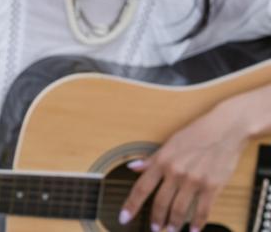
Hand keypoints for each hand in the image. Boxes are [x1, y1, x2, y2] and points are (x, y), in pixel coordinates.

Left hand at [119, 100, 250, 231]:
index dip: (131, 205)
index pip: (141, 188)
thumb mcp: (169, 143)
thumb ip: (151, 159)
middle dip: (155, 219)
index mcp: (162, 161)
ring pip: (179, 209)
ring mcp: (194, 180)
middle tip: (154, 229)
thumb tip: (132, 167)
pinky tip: (193, 230)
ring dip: (173, 224)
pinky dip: (198, 223)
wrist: (226, 129)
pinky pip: (203, 209)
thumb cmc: (197, 133)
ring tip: (170, 230)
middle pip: (160, 203)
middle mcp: (176, 172)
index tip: (124, 218)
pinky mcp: (213, 185)